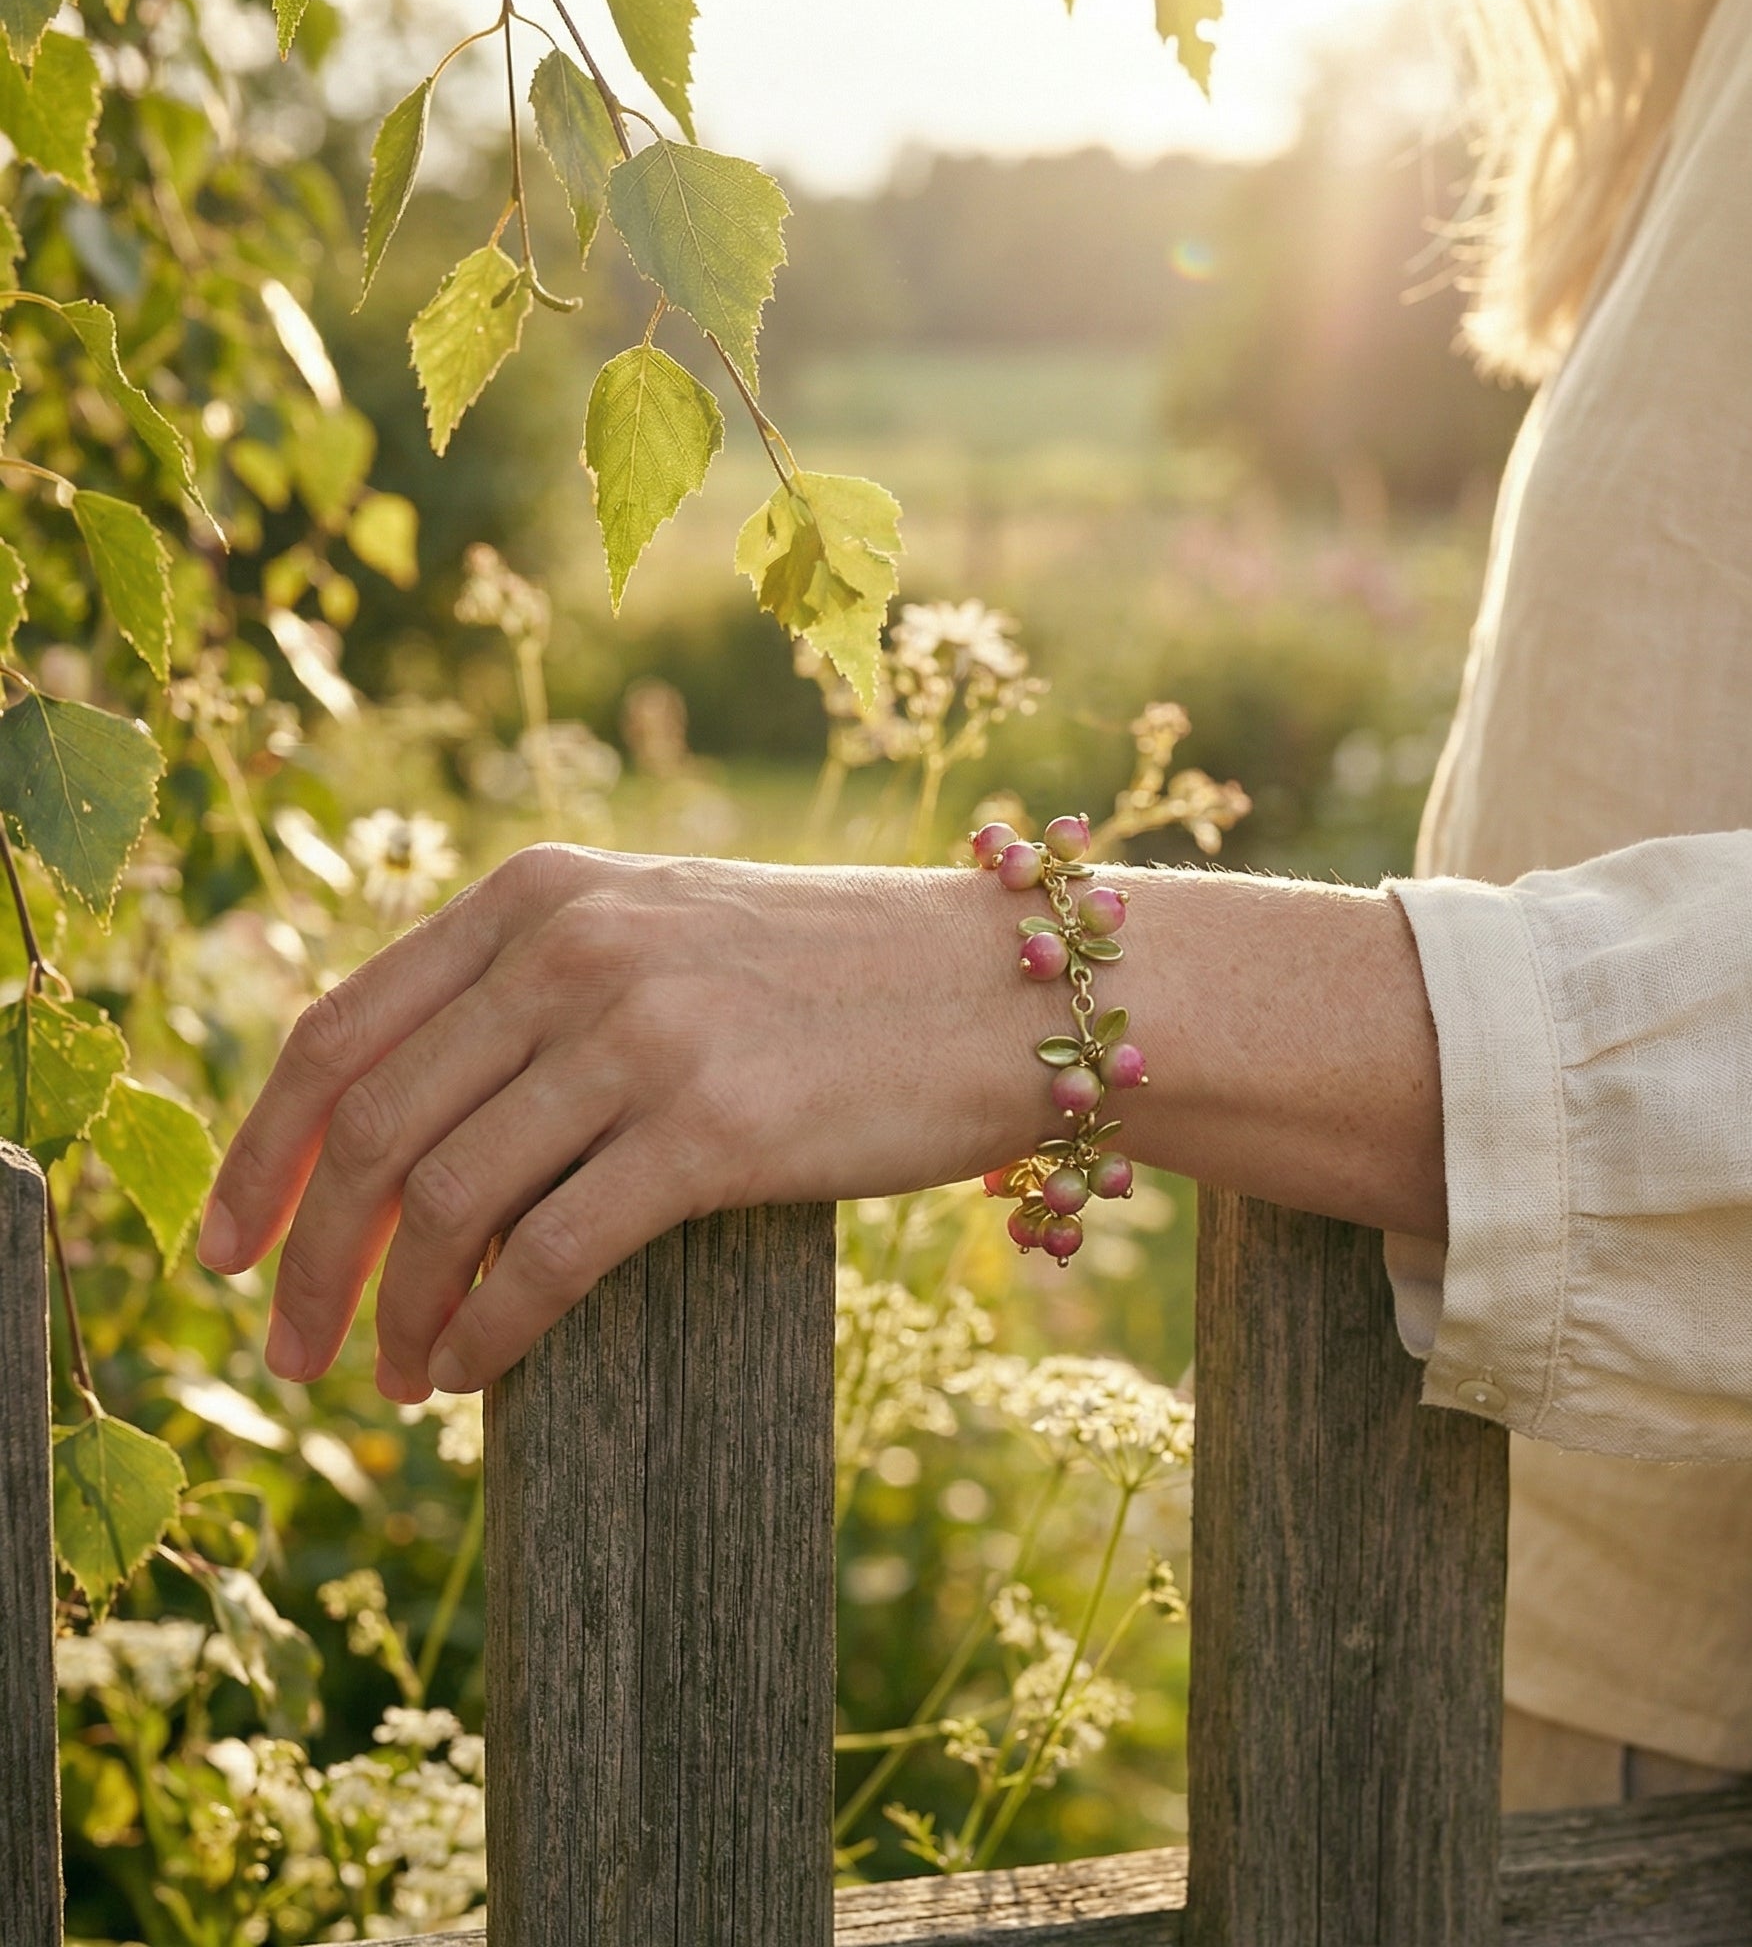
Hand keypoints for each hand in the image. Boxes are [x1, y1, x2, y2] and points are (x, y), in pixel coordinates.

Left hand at [198, 845, 1040, 1400]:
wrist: (1000, 988)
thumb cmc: (834, 977)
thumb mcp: (662, 932)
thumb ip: (534, 986)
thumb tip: (399, 1123)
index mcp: (542, 894)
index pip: (340, 1028)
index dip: (260, 1154)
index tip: (228, 1250)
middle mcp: (574, 949)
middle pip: (372, 1125)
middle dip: (309, 1261)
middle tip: (297, 1354)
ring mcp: (643, 1035)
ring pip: (446, 1199)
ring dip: (396, 1313)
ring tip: (394, 1380)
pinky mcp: (714, 1130)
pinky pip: (552, 1255)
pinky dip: (490, 1330)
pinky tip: (477, 1373)